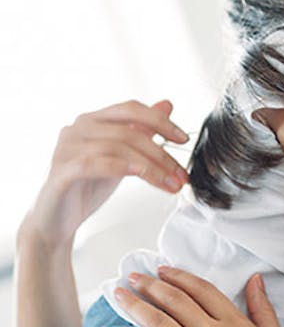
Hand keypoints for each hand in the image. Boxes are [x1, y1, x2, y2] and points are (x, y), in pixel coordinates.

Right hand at [24, 100, 189, 248]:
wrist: (56, 221)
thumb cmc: (87, 188)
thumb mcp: (122, 157)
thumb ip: (142, 131)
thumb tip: (167, 105)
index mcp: (93, 120)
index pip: (131, 109)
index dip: (160, 121)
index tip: (183, 138)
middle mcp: (78, 128)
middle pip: (129, 131)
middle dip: (162, 154)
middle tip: (181, 175)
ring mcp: (67, 148)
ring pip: (119, 147)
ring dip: (152, 167)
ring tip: (171, 185)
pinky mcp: (62, 170)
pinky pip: (98, 163)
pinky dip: (125, 167)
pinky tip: (144, 176)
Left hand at [99, 268, 283, 326]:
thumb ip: (264, 309)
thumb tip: (255, 279)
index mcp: (237, 325)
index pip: (202, 290)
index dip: (179, 277)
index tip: (162, 270)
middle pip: (175, 301)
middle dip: (150, 285)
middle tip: (132, 276)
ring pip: (157, 322)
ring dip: (134, 304)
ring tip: (118, 294)